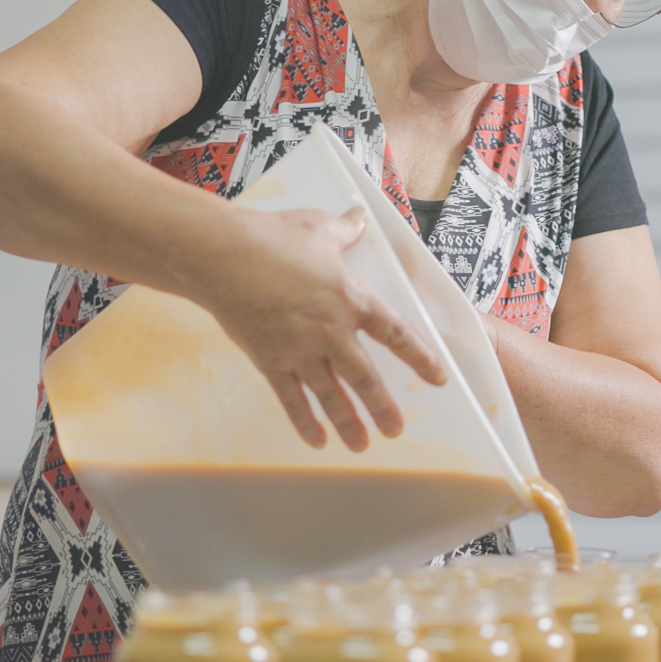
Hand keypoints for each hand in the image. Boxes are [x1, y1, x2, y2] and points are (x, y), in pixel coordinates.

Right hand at [194, 206, 445, 450]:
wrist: (224, 256)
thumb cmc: (271, 238)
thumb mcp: (317, 228)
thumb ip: (344, 230)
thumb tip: (359, 217)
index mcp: (351, 297)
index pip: (395, 334)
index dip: (419, 357)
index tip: (436, 377)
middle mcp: (332, 330)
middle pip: (365, 377)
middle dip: (382, 407)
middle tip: (395, 429)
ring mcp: (301, 350)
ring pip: (332, 395)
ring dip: (349, 423)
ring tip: (362, 444)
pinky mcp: (271, 361)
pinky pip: (292, 399)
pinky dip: (304, 422)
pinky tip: (316, 440)